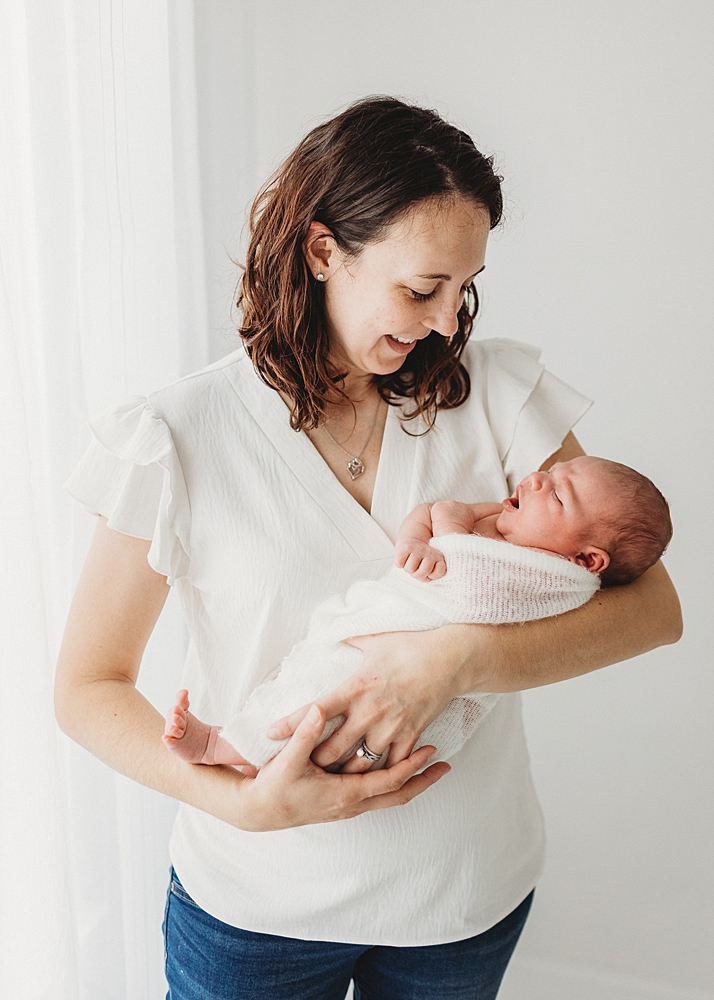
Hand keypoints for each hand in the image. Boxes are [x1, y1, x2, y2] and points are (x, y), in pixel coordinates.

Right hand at [237, 703, 449, 830]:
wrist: (258, 813)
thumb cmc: (274, 788)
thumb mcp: (288, 760)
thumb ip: (304, 733)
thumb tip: (319, 708)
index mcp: (345, 793)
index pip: (389, 781)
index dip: (412, 767)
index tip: (432, 752)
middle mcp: (351, 804)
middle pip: (398, 795)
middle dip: (422, 781)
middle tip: (445, 767)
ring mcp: (347, 807)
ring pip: (388, 799)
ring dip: (409, 783)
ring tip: (426, 768)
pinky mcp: (341, 804)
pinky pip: (375, 797)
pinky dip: (391, 786)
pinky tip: (394, 772)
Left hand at [266, 628, 463, 773]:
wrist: (450, 659)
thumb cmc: (411, 646)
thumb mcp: (374, 640)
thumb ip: (350, 642)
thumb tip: (334, 634)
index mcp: (355, 687)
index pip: (315, 710)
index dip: (290, 723)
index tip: (270, 733)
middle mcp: (369, 711)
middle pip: (332, 748)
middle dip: (314, 761)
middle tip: (298, 768)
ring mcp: (391, 727)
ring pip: (360, 763)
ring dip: (344, 773)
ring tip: (328, 781)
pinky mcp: (411, 736)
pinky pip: (392, 764)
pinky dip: (380, 772)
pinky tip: (370, 779)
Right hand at [394, 538, 445, 580]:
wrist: (411, 541)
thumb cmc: (421, 559)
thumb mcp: (432, 566)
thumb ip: (433, 573)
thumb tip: (429, 575)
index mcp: (438, 557)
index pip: (440, 571)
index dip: (432, 576)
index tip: (429, 572)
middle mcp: (430, 552)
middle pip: (424, 571)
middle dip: (418, 575)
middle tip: (416, 569)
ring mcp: (418, 549)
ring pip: (410, 569)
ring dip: (408, 569)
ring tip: (410, 563)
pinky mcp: (406, 547)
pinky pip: (399, 564)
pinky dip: (400, 564)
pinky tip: (404, 559)